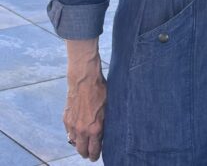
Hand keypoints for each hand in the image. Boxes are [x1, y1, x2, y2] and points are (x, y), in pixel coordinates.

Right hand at [64, 40, 106, 161]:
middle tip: (90, 153)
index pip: (94, 150)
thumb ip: (105, 123)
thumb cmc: (100, 91)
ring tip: (84, 142)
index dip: (95, 155)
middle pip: (81, 150)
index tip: (96, 156)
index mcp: (95, 129)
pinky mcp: (66, 118)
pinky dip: (73, 134)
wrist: (84, 80)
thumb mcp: (109, 108)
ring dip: (78, 144)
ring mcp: (72, 125)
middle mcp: (82, 130)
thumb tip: (105, 133)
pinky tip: (77, 131)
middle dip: (86, 153)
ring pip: (73, 142)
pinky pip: (68, 132)